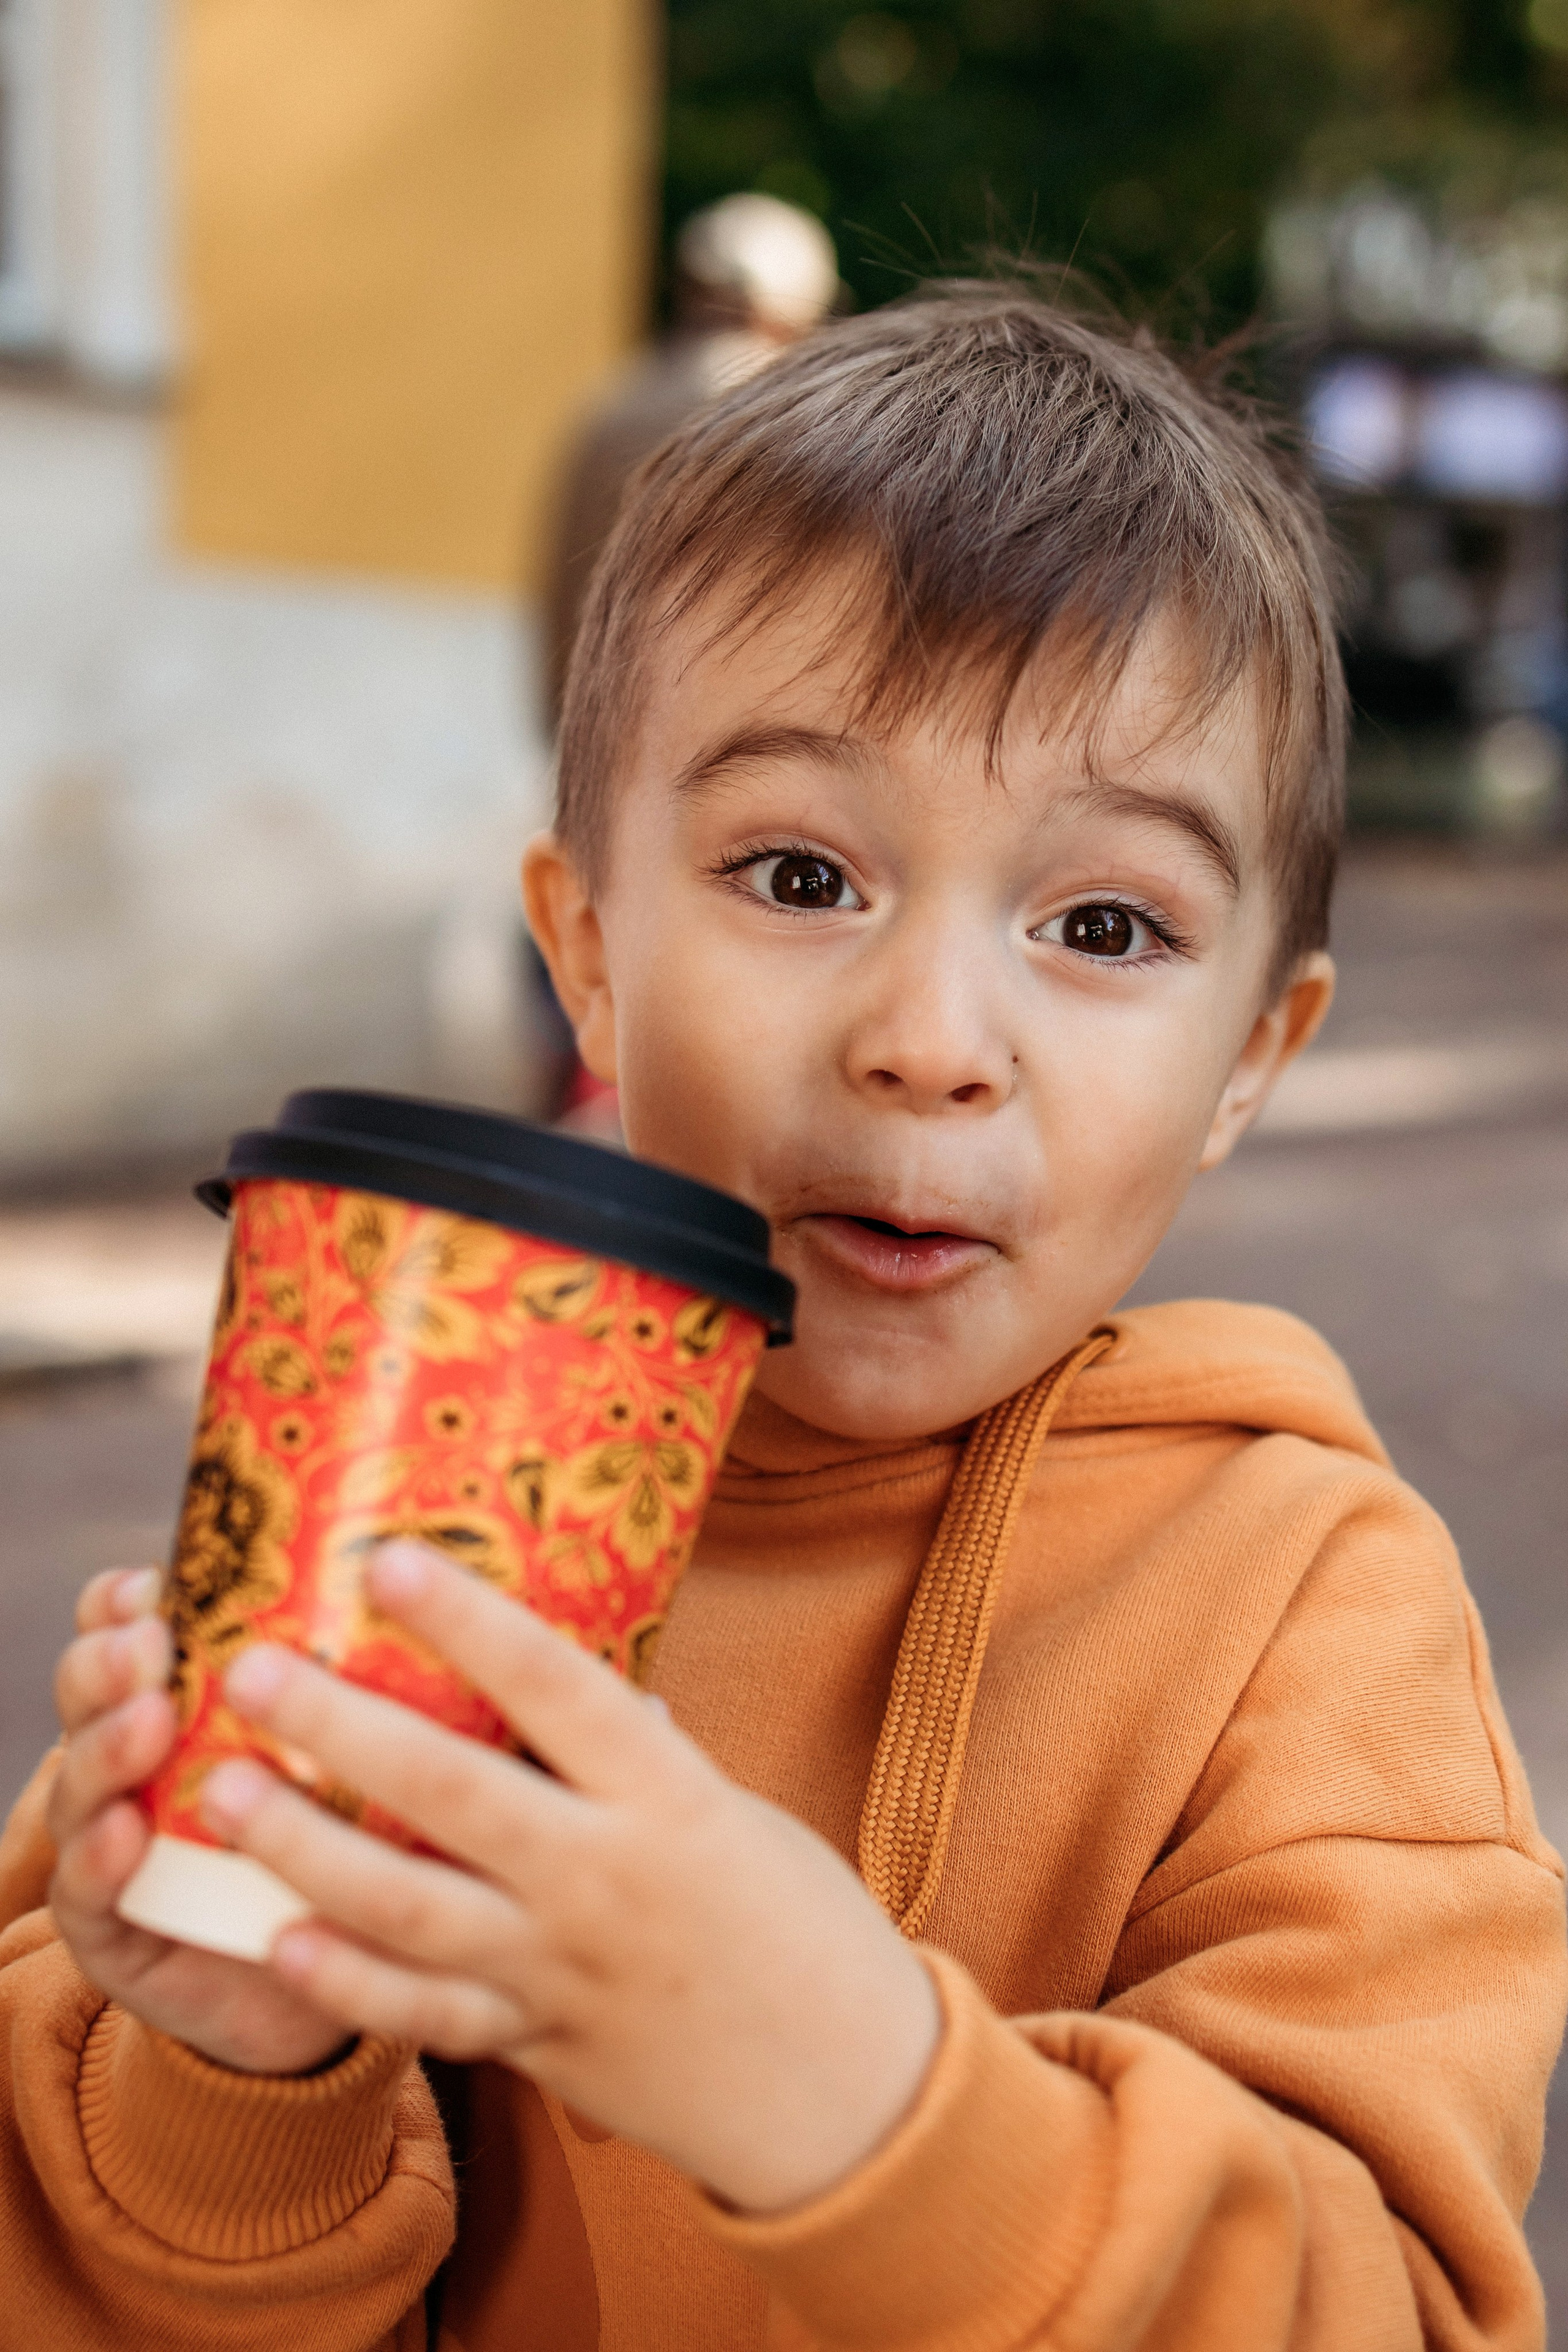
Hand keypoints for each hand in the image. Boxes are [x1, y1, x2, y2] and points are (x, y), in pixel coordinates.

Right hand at [46, 1567, 352, 2075]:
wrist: (316, 1986)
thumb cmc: (353, 1842)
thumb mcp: (366, 1750)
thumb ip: (382, 1679)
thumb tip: (471, 1594)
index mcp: (189, 1696)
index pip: (133, 1626)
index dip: (129, 1599)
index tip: (159, 1578)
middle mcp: (139, 1757)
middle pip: (98, 1690)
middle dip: (113, 1659)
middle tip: (151, 1640)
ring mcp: (115, 1839)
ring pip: (85, 1781)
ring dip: (108, 1745)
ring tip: (148, 1718)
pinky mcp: (111, 1927)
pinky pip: (91, 1891)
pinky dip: (103, 1858)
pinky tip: (127, 1834)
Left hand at [206, 1543, 941, 2211]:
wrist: (847, 2092)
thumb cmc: (800, 1924)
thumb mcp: (734, 1814)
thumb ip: (636, 1760)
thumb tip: (556, 1684)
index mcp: (668, 1799)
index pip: (558, 1688)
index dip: (470, 1622)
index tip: (386, 1558)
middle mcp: (604, 1880)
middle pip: (453, 1794)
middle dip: (341, 1729)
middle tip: (249, 1671)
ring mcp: (562, 1973)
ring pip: (409, 1909)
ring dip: (306, 1850)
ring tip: (224, 1792)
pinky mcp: (538, 2048)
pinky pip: (426, 2018)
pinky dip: (348, 1985)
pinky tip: (277, 1941)